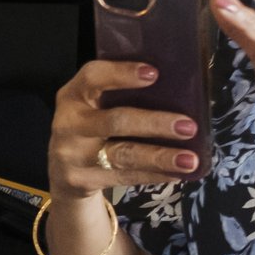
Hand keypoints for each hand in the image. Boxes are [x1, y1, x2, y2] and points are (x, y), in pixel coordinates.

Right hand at [48, 60, 200, 199]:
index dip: (121, 74)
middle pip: (115, 121)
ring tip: (190, 160)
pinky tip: (177, 173)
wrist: (64, 171)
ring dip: (160, 157)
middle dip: (154, 123)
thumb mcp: (94, 105)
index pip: (93, 77)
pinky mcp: (80, 180)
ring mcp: (72, 155)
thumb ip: (121, 94)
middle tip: (188, 126)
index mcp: (73, 94)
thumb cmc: (92, 126)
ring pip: (123, 155)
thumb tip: (179, 88)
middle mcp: (69, 123)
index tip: (154, 74)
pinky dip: (154, 175)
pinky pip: (124, 177)